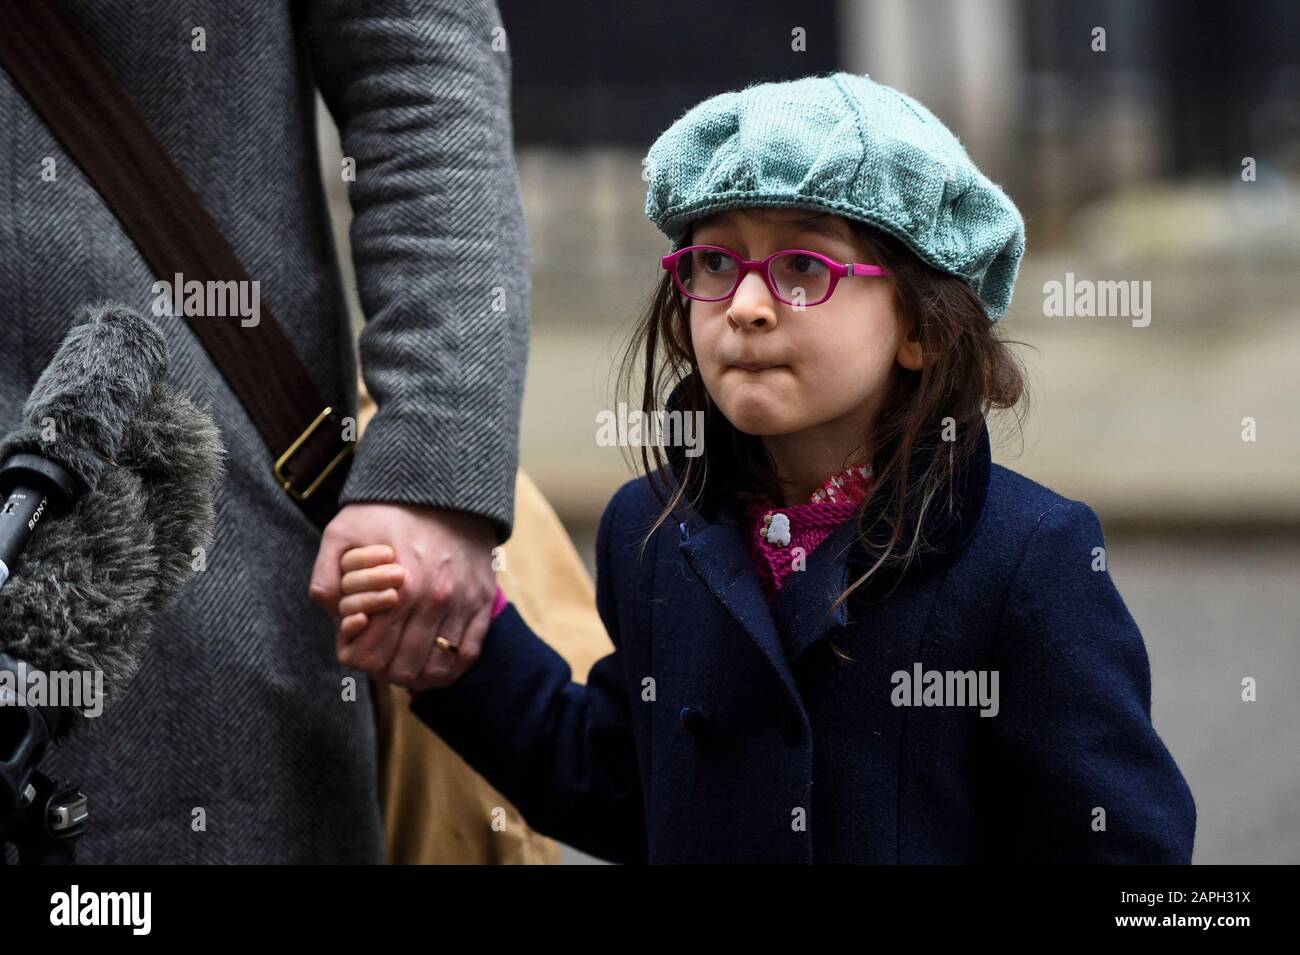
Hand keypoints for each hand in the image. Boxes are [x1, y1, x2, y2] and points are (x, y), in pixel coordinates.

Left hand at [309, 503, 495, 690]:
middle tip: (375, 655)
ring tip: (401, 664)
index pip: (369, 656)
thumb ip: (326, 578)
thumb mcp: (341, 534)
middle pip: (401, 668)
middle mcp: (434, 602)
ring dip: (414, 675)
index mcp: (398, 590)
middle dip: (381, 668)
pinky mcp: (483, 602)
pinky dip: (448, 670)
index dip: (354, 657)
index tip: (353, 644)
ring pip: (435, 669)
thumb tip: (334, 618)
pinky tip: (431, 667)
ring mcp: (463, 604)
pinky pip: (467, 654)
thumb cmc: (387, 513)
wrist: (445, 489)